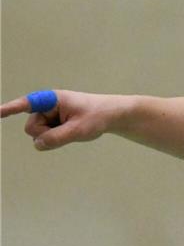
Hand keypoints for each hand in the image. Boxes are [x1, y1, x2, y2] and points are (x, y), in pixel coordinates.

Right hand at [1, 90, 118, 150]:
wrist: (111, 115)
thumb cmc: (97, 116)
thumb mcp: (79, 129)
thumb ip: (57, 138)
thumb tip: (37, 145)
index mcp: (52, 100)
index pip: (26, 104)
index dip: (8, 109)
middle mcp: (46, 106)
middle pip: (32, 128)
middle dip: (47, 134)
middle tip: (71, 128)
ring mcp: (48, 116)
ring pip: (38, 135)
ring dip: (53, 136)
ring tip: (73, 128)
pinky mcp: (52, 123)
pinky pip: (46, 137)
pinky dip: (56, 138)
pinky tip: (69, 131)